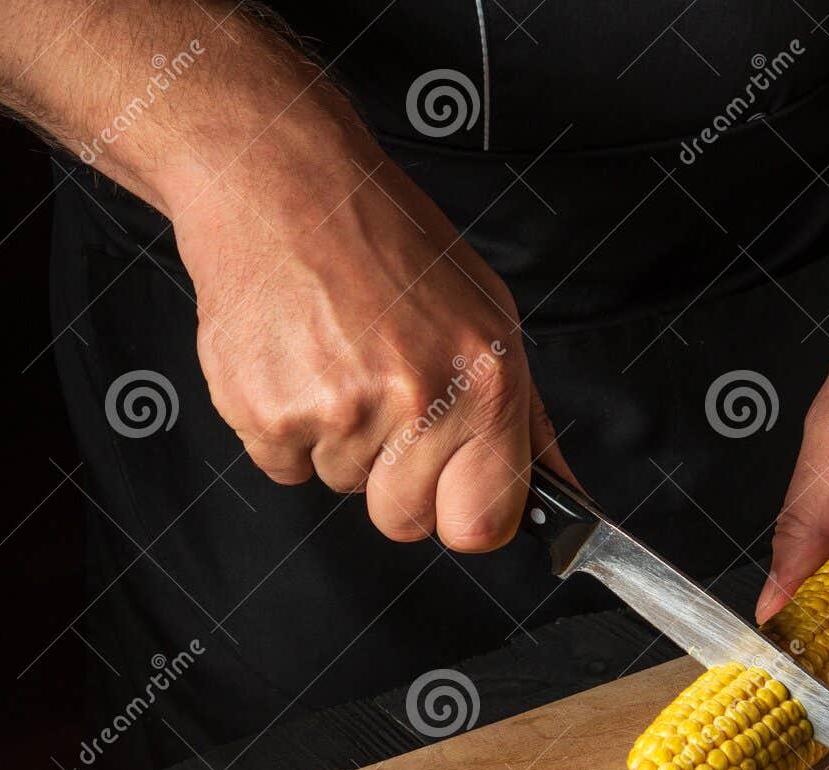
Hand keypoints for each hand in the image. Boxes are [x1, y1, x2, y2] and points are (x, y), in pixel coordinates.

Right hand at [167, 120, 569, 550]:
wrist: (286, 186)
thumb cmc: (391, 246)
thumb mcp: (488, 318)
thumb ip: (525, 419)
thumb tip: (562, 496)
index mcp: (484, 381)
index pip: (482, 525)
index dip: (464, 515)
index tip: (453, 494)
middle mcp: (415, 398)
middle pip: (404, 522)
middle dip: (393, 479)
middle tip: (383, 401)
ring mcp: (337, 409)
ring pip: (343, 486)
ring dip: (340, 441)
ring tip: (338, 361)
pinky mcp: (267, 412)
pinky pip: (284, 469)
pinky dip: (287, 430)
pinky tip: (299, 364)